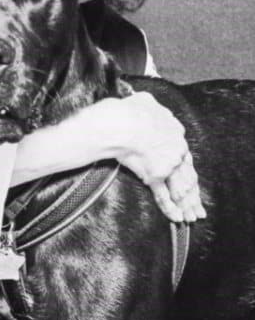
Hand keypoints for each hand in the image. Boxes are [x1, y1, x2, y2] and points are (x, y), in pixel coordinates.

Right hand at [104, 92, 205, 221]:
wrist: (121, 123)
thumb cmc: (129, 110)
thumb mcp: (143, 101)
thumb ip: (149, 106)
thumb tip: (144, 102)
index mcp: (175, 130)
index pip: (183, 152)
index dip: (185, 164)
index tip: (187, 173)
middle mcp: (176, 148)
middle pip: (188, 174)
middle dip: (193, 192)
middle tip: (199, 207)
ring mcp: (167, 163)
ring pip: (181, 187)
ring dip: (187, 204)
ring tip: (191, 216)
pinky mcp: (156, 175)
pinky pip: (164, 195)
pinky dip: (170, 208)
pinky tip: (177, 218)